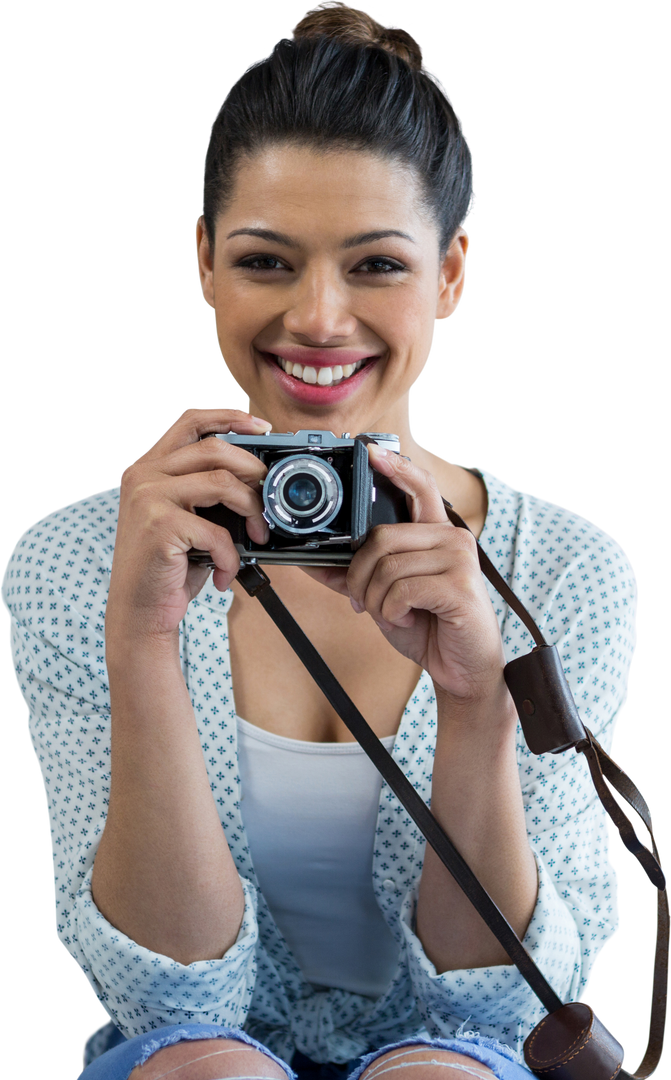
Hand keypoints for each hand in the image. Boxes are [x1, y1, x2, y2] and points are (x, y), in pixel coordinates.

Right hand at [107, 406, 271, 639]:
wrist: (139, 611)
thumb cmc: (168, 567)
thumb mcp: (186, 518)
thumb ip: (207, 490)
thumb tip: (258, 477)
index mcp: (148, 467)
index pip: (190, 421)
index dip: (229, 416)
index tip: (262, 427)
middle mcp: (143, 475)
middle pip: (215, 448)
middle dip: (254, 470)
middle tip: (270, 498)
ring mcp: (148, 498)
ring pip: (222, 483)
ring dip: (252, 511)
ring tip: (257, 536)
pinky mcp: (160, 525)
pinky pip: (218, 531)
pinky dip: (232, 556)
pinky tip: (225, 573)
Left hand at [303, 444, 505, 705]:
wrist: (463, 669)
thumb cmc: (429, 627)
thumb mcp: (384, 598)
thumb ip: (355, 576)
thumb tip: (313, 563)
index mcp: (436, 534)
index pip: (418, 486)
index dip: (395, 467)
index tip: (371, 451)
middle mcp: (451, 539)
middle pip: (381, 536)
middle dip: (360, 575)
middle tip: (364, 600)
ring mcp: (459, 560)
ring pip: (387, 566)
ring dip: (375, 600)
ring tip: (392, 614)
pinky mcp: (461, 587)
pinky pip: (401, 590)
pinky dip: (392, 612)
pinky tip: (408, 620)